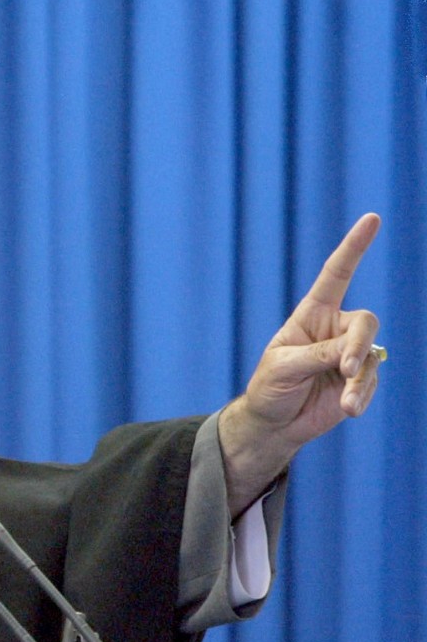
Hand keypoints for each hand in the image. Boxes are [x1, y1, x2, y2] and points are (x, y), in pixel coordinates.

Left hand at [219, 212, 382, 516]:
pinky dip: (362, 396)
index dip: (353, 247)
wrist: (273, 423)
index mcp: (311, 315)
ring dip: (359, 381)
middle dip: (359, 346)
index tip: (372, 218)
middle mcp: (333, 330)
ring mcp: (348, 355)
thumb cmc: (270, 388)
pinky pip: (372, 382)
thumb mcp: (286, 367)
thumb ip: (320, 355)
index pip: (336, 275)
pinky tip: (348, 409)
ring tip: (345, 403)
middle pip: (366, 323)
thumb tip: (356, 354)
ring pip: (372, 357)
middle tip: (347, 369)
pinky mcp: (358, 380)